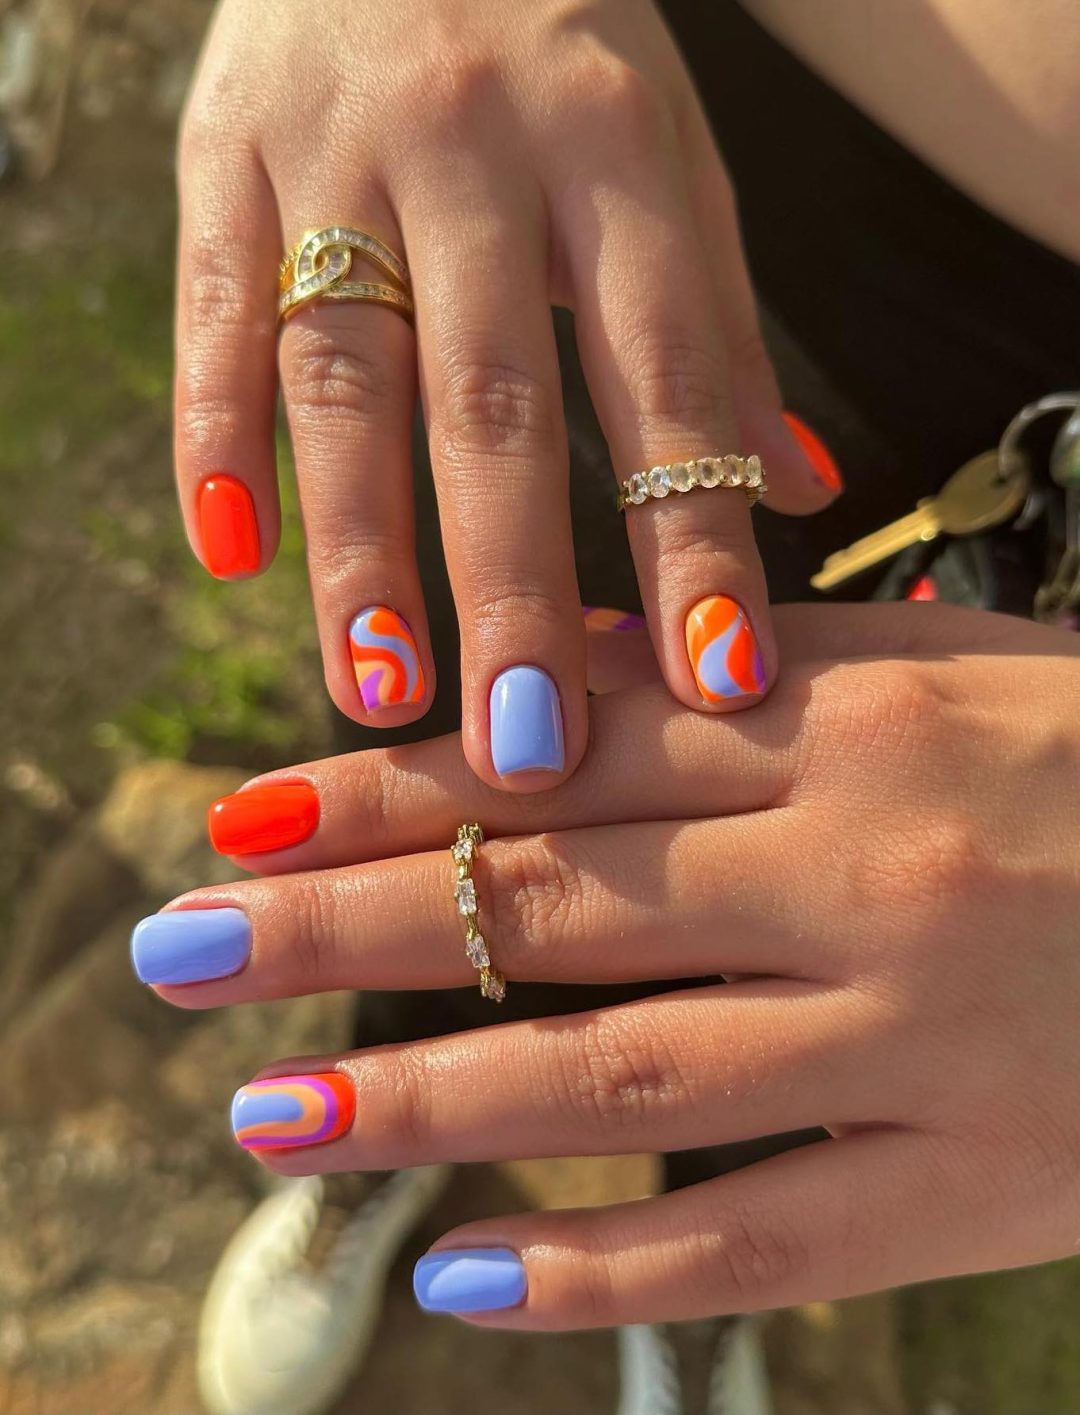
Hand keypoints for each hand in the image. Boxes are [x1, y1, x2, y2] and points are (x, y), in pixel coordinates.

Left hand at [131, 602, 1079, 1326]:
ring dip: (429, 1101)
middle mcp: (858, 872)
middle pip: (550, 905)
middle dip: (343, 927)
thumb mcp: (931, 667)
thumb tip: (565, 680)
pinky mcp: (980, 1179)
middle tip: (182, 949)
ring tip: (273, 1113)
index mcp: (840, 727)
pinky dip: (605, 1273)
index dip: (387, 790)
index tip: (245, 816)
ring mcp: (916, 1036)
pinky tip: (464, 1281)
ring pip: (623, 1075)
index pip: (561, 757)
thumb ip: (748, 678)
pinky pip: (765, 1237)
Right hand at [173, 0, 836, 791]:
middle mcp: (472, 148)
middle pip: (491, 398)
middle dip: (513, 583)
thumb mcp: (671, 159)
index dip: (694, 532)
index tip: (720, 683)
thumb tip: (804, 497)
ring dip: (357, 544)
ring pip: (338, 371)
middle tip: (530, 746)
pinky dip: (213, 434)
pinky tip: (229, 552)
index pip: (665, 371)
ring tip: (379, 691)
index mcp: (613, 149)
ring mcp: (331, 151)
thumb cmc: (566, 50)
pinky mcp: (219, 155)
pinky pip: (212, 310)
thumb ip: (722, 331)